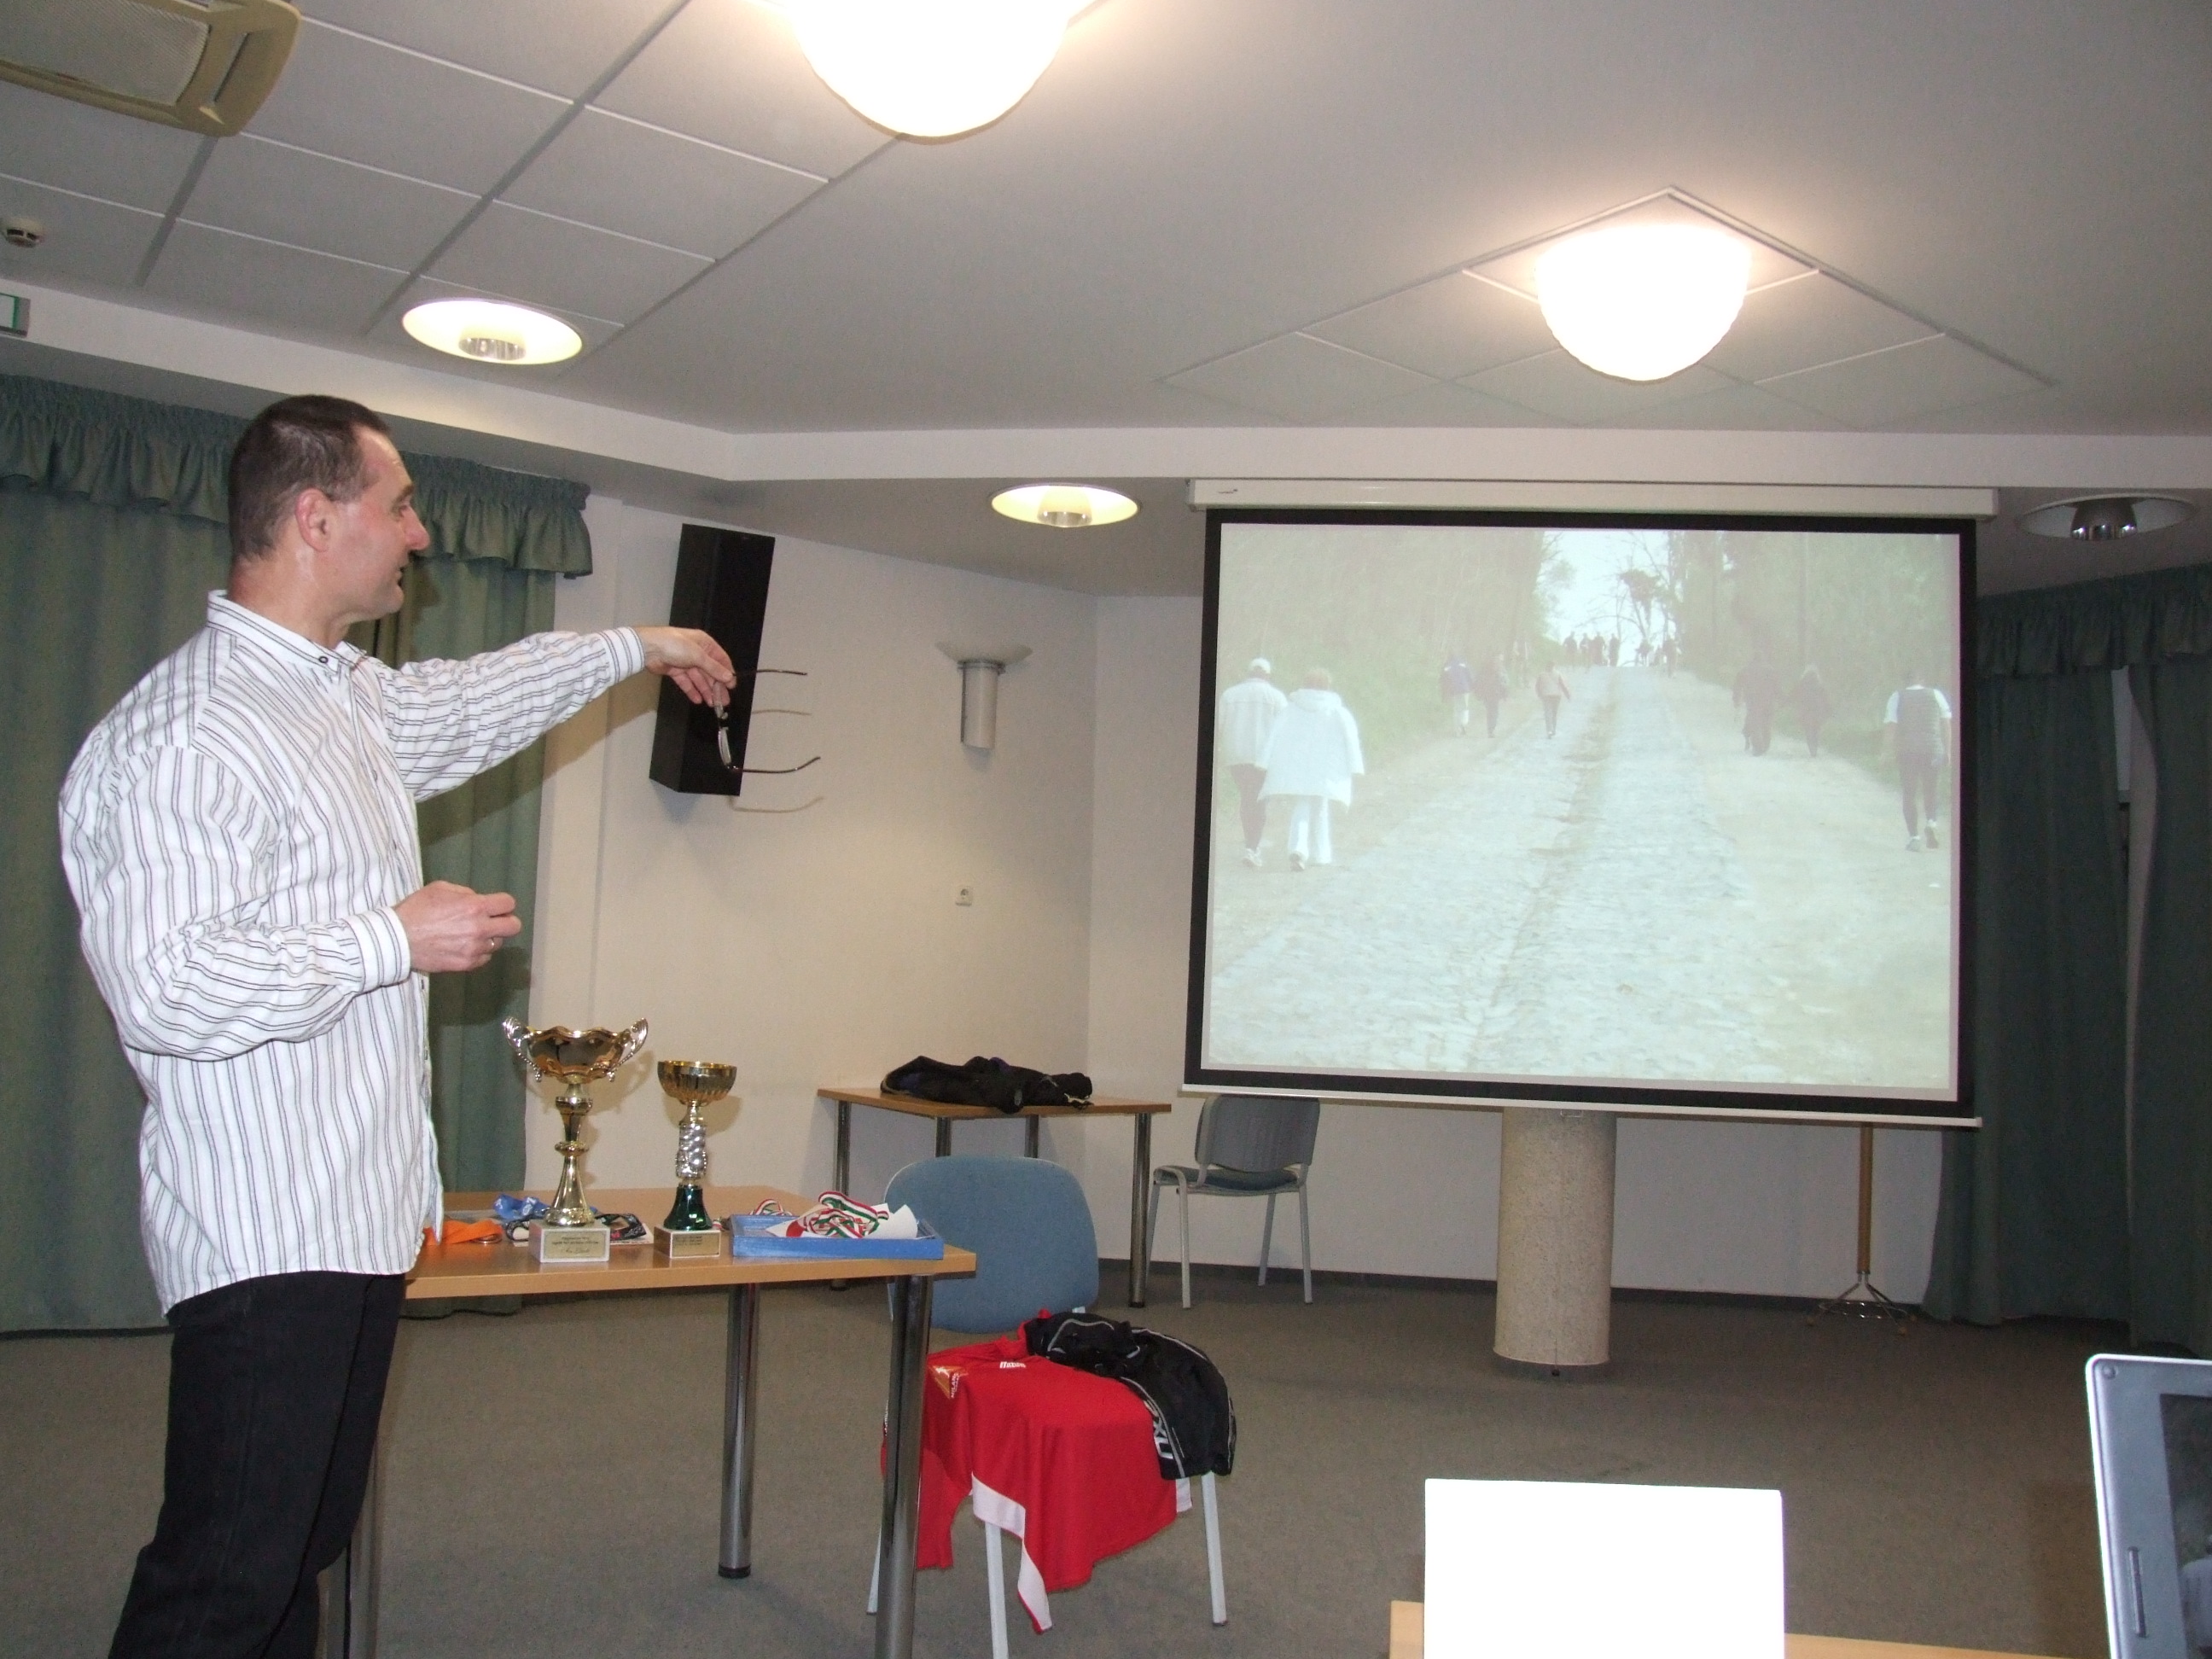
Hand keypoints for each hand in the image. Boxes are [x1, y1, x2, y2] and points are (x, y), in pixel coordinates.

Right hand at [396, 881, 520, 973]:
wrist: (398, 939)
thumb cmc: (416, 910)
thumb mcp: (440, 889)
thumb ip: (465, 893)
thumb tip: (477, 899)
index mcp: (474, 906)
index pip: (508, 904)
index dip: (504, 904)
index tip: (496, 906)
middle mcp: (479, 928)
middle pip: (514, 927)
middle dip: (506, 921)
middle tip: (494, 921)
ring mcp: (474, 949)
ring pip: (498, 943)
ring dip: (490, 938)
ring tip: (471, 934)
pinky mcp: (466, 964)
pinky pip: (485, 958)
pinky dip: (479, 952)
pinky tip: (465, 946)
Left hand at [636, 626, 736, 708]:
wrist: (648, 648)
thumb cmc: (675, 646)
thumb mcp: (698, 656)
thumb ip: (714, 668)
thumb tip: (729, 677)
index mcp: (705, 644)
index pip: (721, 659)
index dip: (727, 673)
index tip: (732, 687)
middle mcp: (697, 652)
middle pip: (710, 671)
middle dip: (717, 686)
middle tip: (723, 702)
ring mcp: (685, 662)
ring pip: (699, 678)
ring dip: (706, 691)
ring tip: (712, 704)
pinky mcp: (675, 670)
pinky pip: (686, 682)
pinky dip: (692, 690)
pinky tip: (698, 700)